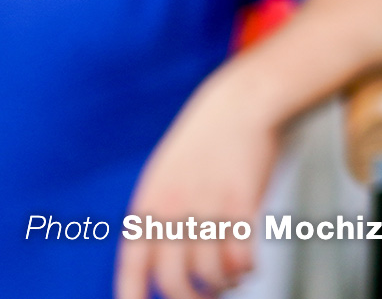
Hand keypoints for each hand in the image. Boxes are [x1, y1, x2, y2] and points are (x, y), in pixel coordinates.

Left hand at [116, 70, 279, 298]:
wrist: (243, 102)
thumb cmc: (207, 140)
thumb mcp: (167, 174)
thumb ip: (159, 214)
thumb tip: (159, 262)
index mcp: (149, 205)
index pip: (133, 267)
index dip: (133, 297)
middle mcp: (174, 209)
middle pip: (173, 281)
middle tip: (205, 298)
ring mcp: (208, 206)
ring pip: (210, 272)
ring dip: (223, 284)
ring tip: (232, 278)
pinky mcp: (242, 202)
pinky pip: (240, 254)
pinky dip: (245, 268)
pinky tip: (249, 263)